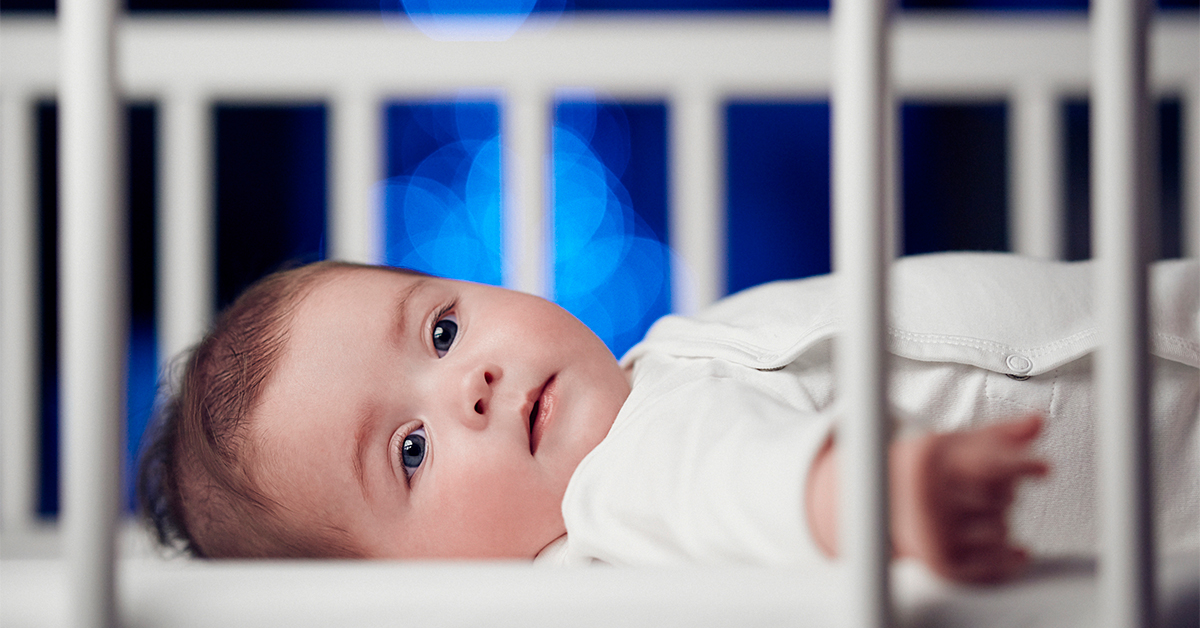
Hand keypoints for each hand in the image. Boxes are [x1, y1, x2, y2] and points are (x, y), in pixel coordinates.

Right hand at [891, 415, 1048, 583]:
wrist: (876, 510)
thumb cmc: (920, 476)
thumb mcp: (953, 444)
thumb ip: (999, 434)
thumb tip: (1037, 421)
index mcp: (931, 462)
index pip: (989, 463)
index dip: (1022, 465)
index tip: (1043, 468)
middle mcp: (930, 498)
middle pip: (1002, 498)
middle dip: (1000, 493)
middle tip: (974, 489)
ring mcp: (935, 533)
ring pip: (1002, 530)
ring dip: (997, 523)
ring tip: (970, 515)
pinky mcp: (942, 564)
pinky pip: (996, 565)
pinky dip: (1006, 556)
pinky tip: (994, 543)